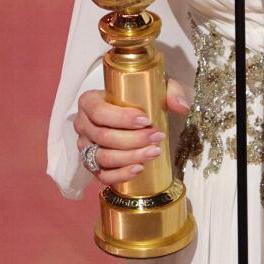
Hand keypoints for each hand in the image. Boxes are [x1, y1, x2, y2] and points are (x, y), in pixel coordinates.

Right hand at [73, 77, 192, 185]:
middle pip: (103, 137)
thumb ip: (171, 91)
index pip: (99, 112)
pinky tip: (139, 168)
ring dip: (130, 157)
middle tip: (157, 137)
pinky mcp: (92, 165)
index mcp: (89, 101)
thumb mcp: (156, 87)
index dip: (121, 118)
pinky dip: (120, 174)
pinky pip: (102, 175)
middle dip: (133, 140)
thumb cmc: (141, 98)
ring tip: (154, 152)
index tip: (146, 120)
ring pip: (103, 157)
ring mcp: (85, 146)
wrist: (135, 114)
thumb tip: (181, 107)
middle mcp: (82, 124)